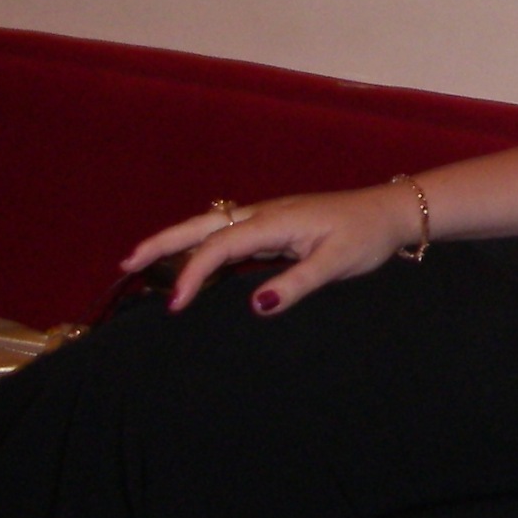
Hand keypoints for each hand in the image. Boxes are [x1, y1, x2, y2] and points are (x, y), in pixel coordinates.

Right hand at [123, 182, 422, 315]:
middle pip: (201, 226)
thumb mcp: (337, 263)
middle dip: (163, 243)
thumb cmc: (366, 236)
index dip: (192, 275)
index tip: (174, 304)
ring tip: (144, 262)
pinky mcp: (275, 224)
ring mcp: (268, 217)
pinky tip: (195, 259)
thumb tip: (256, 305)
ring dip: (178, 241)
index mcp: (274, 222)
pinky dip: (202, 243)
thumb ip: (298, 283)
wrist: (391, 212)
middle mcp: (263, 214)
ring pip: (211, 226)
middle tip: (126, 264)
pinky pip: (228, 232)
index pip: (219, 247)